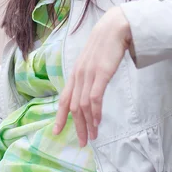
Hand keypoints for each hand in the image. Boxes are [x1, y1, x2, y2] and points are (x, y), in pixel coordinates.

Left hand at [53, 6, 131, 146]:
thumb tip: (88, 92)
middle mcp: (78, 75)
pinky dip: (95, 112)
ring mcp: (88, 74)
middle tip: (82, 142)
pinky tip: (98, 122)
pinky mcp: (101, 73)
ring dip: (87, 124)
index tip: (56, 132)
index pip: (63, 98)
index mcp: (75, 73)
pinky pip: (95, 97)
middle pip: (72, 107)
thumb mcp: (92, 62)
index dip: (58, 117)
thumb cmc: (105, 46)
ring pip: (82, 105)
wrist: (115, 28)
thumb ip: (88, 76)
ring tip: (92, 137)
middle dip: (76, 127)